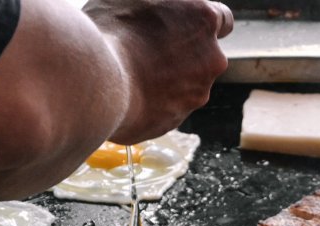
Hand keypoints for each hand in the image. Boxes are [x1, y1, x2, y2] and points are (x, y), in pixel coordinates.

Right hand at [86, 0, 232, 143]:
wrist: (97, 80)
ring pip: (186, 85)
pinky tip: (128, 93)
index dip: (200, 24)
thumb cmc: (113, 30)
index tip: (184, 27)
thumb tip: (156, 7)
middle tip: (147, 51)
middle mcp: (211, 59)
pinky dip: (152, 103)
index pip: (222, 20)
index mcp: (204, 19)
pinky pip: (167, 108)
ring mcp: (196, 93)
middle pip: (204, 56)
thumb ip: (157, 1)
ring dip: (167, 80)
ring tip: (131, 74)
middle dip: (183, 55)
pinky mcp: (177, 120)